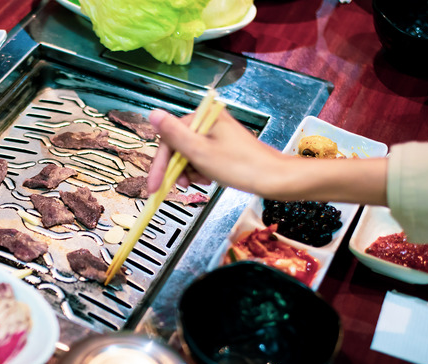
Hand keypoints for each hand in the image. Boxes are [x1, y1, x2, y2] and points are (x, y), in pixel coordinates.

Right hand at [147, 108, 284, 194]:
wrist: (273, 178)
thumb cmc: (241, 166)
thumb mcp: (199, 152)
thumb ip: (173, 134)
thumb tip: (154, 114)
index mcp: (203, 117)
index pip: (169, 139)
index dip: (160, 164)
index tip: (155, 185)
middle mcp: (209, 120)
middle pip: (178, 146)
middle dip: (178, 168)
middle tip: (181, 185)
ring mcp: (217, 132)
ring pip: (189, 154)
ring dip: (190, 171)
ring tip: (201, 181)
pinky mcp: (223, 144)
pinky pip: (202, 157)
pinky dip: (201, 170)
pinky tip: (209, 178)